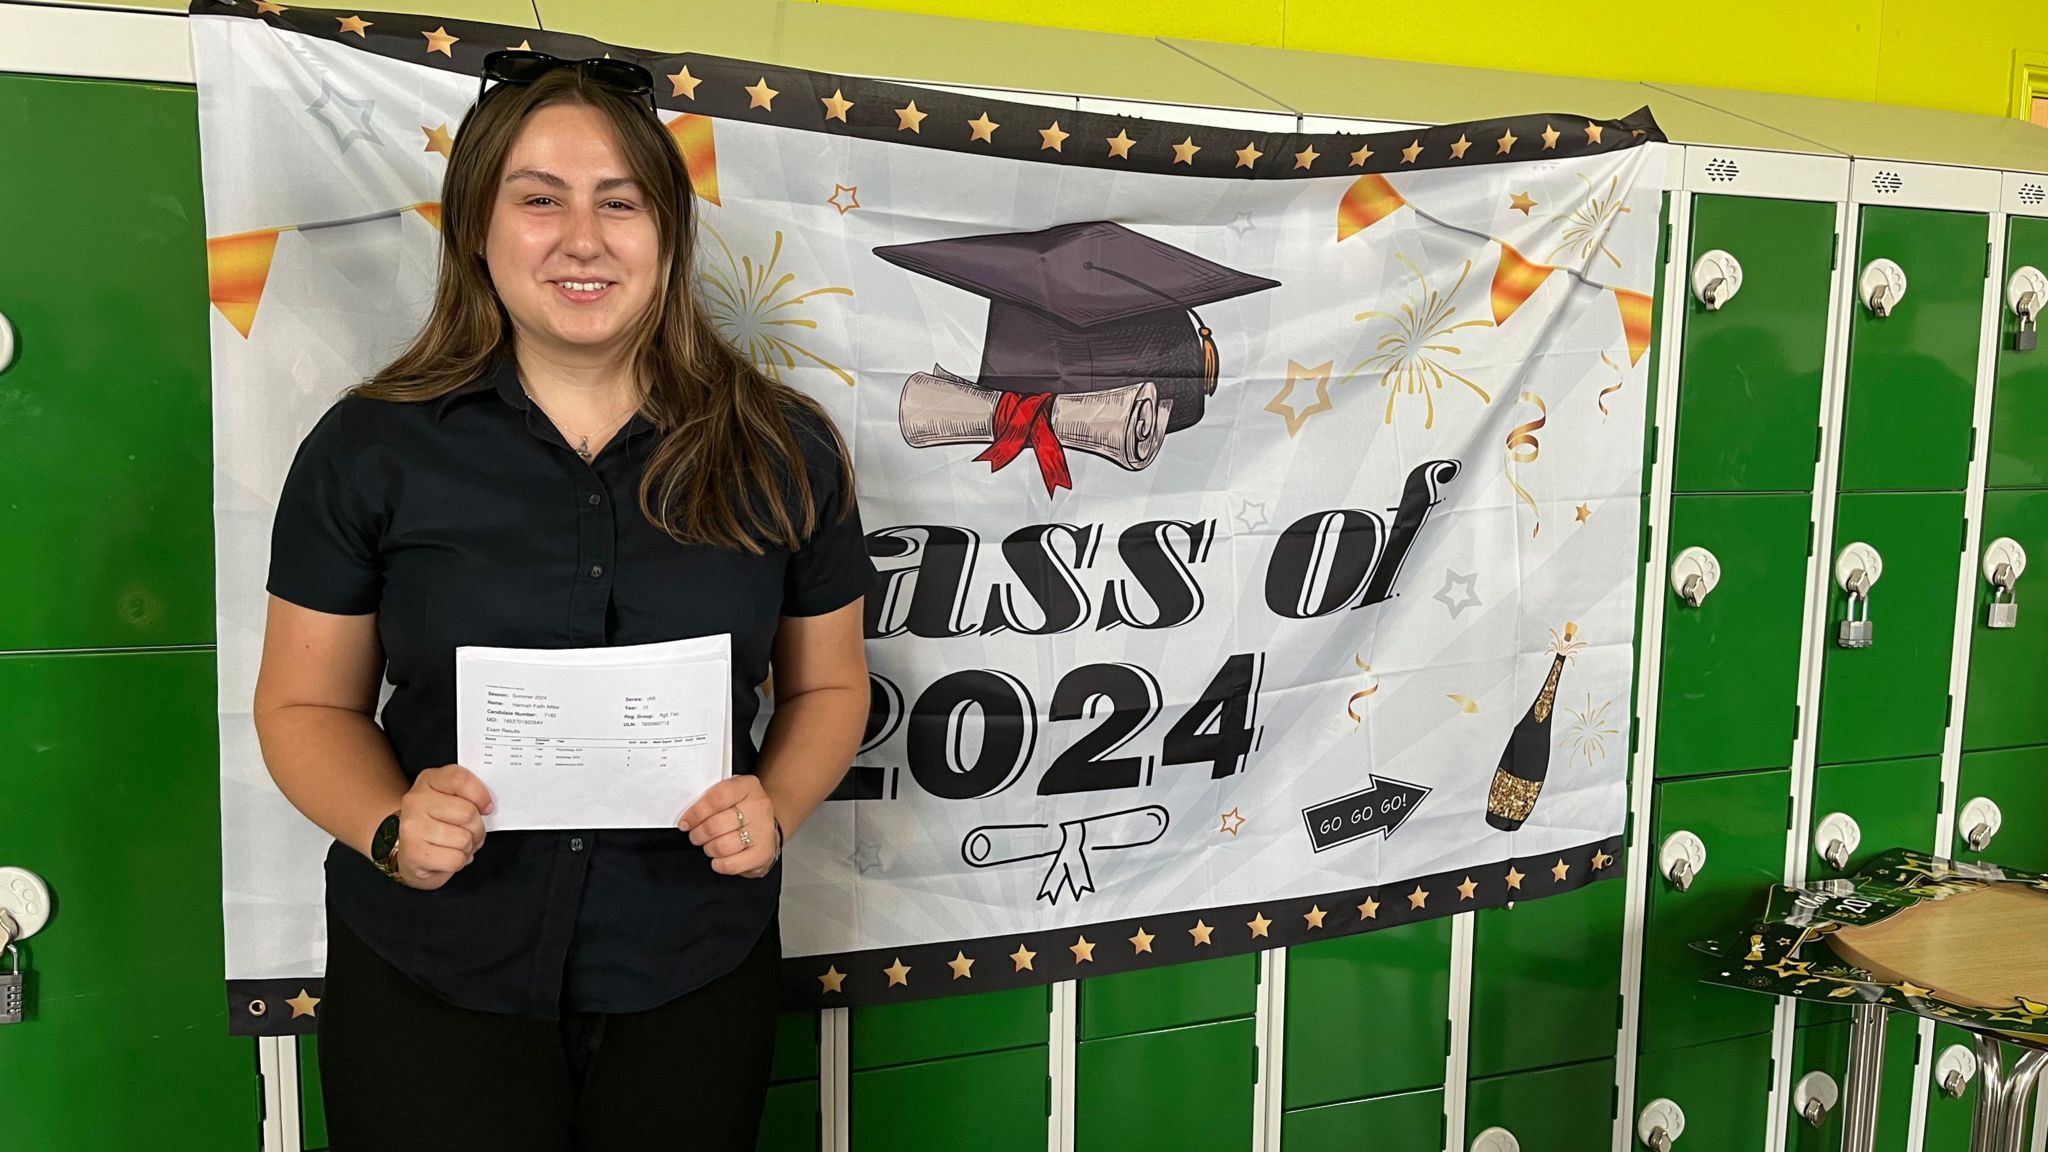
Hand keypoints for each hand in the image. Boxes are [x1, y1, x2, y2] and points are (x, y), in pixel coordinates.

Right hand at [394, 764, 494, 890]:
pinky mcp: (414, 853)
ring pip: (464, 839)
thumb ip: (468, 794)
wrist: (406, 849)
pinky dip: (458, 862)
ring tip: (456, 845)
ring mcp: (412, 827)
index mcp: (428, 781)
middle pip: (467, 813)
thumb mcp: (450, 798)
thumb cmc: (435, 823)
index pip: (460, 779)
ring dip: (467, 847)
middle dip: (477, 828)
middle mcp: (416, 801)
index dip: (481, 796)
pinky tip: (446, 856)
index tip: (486, 807)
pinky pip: (455, 859)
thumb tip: (488, 806)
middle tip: (470, 833)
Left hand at [678, 776, 778, 878]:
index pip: (717, 798)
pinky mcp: (762, 853)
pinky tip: (721, 857)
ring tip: (711, 845)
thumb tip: (687, 815)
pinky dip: (719, 864)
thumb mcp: (729, 794)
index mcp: (747, 786)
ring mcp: (762, 831)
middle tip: (696, 835)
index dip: (696, 813)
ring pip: (721, 846)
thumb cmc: (743, 811)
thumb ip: (710, 799)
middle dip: (698, 834)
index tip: (686, 822)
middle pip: (715, 825)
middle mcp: (758, 807)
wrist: (766, 828)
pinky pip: (730, 865)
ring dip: (708, 848)